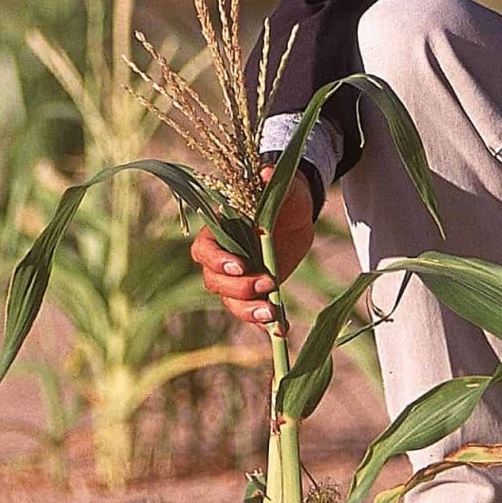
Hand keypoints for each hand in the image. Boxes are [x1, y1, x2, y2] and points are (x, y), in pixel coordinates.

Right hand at [192, 165, 318, 330]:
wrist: (298, 215)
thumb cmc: (283, 197)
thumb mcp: (282, 189)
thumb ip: (272, 183)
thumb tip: (266, 172)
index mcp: (220, 232)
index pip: (204, 251)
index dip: (217, 261)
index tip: (240, 266)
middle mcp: (223, 258)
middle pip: (215, 282)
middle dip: (239, 288)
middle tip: (268, 284)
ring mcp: (239, 278)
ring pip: (231, 302)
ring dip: (249, 312)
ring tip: (273, 315)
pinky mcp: (256, 293)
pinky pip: (254, 313)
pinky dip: (266, 325)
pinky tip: (282, 330)